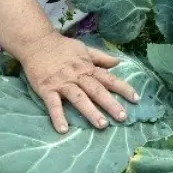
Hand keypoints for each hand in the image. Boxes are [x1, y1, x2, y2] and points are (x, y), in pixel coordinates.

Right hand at [17, 31, 139, 132]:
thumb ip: (101, 57)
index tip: (136, 99)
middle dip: (110, 104)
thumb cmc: (61, 47)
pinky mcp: (46, 89)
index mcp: (87, 68)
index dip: (123, 88)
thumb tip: (118, 62)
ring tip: (102, 125)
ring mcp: (62, 83)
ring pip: (79, 98)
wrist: (36, 42)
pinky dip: (58, 116)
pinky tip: (63, 130)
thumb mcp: (84, 49)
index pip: (109, 79)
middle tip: (122, 118)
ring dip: (90, 112)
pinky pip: (53, 104)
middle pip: (97, 91)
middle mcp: (77, 76)